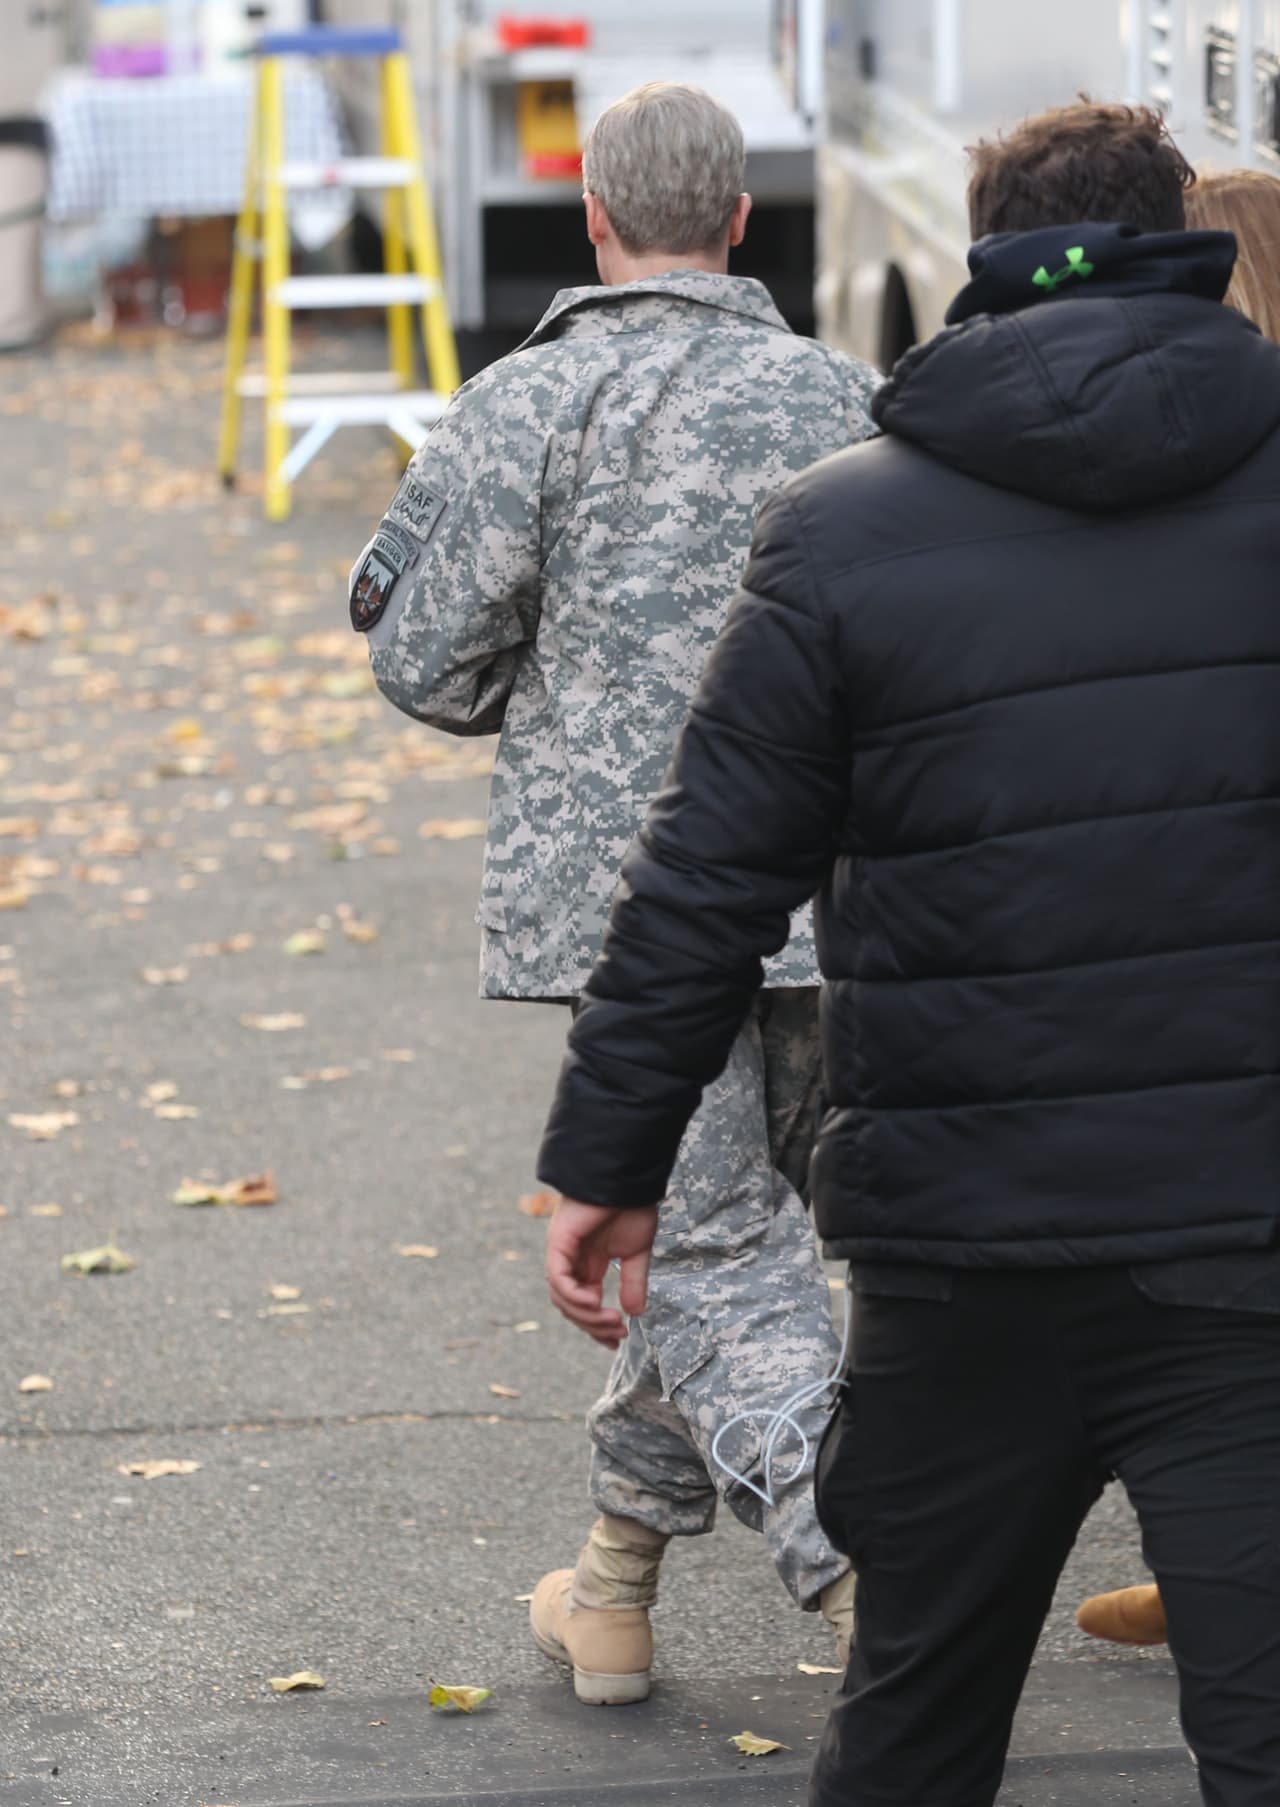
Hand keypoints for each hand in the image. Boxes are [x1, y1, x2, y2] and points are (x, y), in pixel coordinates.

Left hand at [546, 1198, 658, 1348]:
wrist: (627, 1177)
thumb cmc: (632, 1206)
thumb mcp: (636, 1252)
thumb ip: (632, 1282)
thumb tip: (634, 1313)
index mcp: (588, 1263)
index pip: (584, 1304)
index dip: (597, 1326)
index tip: (617, 1341)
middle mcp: (571, 1261)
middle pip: (571, 1307)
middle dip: (594, 1326)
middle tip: (618, 1333)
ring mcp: (562, 1252)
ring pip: (562, 1298)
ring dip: (586, 1316)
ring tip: (612, 1320)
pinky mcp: (558, 1243)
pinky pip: (559, 1279)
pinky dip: (574, 1296)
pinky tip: (594, 1302)